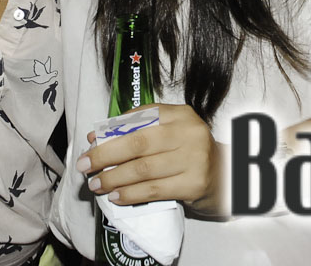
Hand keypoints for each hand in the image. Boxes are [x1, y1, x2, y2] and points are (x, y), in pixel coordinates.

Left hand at [75, 103, 226, 216]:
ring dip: (114, 178)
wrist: (226, 178)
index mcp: (181, 114)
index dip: (112, 130)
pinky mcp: (193, 184)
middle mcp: (189, 132)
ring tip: (96, 184)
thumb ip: (141, 129)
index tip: (90, 141)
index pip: (140, 118)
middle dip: (105, 155)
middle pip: (138, 143)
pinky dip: (130, 194)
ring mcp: (193, 159)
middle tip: (84, 165)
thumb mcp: (171, 133)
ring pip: (143, 169)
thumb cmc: (189, 153)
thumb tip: (98, 136)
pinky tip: (116, 196)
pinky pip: (153, 190)